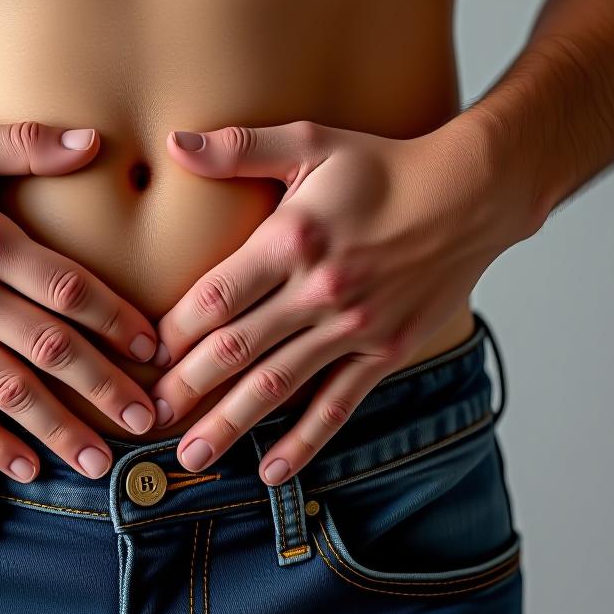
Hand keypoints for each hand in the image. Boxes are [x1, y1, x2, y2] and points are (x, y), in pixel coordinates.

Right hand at [0, 119, 160, 481]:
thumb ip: (26, 144)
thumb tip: (94, 142)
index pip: (68, 287)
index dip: (116, 320)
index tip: (154, 347)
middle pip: (49, 348)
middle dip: (105, 387)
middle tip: (147, 418)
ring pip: (8, 389)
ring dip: (59, 428)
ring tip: (101, 463)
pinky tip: (27, 467)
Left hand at [147, 118, 532, 483]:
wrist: (472, 194)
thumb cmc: (384, 166)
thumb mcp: (312, 142)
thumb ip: (240, 149)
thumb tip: (172, 144)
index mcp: (292, 239)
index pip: (215, 297)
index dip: (173, 331)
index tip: (141, 356)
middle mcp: (319, 291)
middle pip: (235, 350)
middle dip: (185, 389)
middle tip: (144, 420)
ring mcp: (354, 328)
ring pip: (277, 387)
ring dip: (229, 426)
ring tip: (190, 459)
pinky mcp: (386, 353)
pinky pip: (337, 406)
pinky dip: (304, 442)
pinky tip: (272, 472)